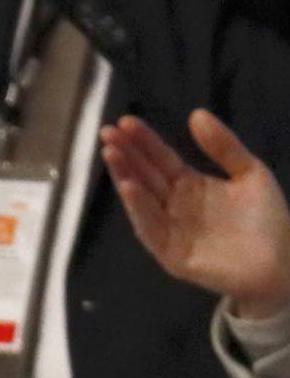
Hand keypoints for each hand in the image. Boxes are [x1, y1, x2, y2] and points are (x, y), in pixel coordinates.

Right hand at [102, 108, 289, 319]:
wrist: (281, 264)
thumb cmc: (267, 220)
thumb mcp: (250, 172)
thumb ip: (224, 146)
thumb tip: (195, 113)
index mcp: (190, 185)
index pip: (161, 158)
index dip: (144, 141)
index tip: (125, 121)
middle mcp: (175, 205)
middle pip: (145, 175)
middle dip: (125, 154)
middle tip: (107, 131)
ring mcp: (170, 230)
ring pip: (142, 199)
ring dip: (124, 176)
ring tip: (111, 153)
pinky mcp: (171, 254)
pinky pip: (151, 229)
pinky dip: (139, 208)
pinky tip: (130, 188)